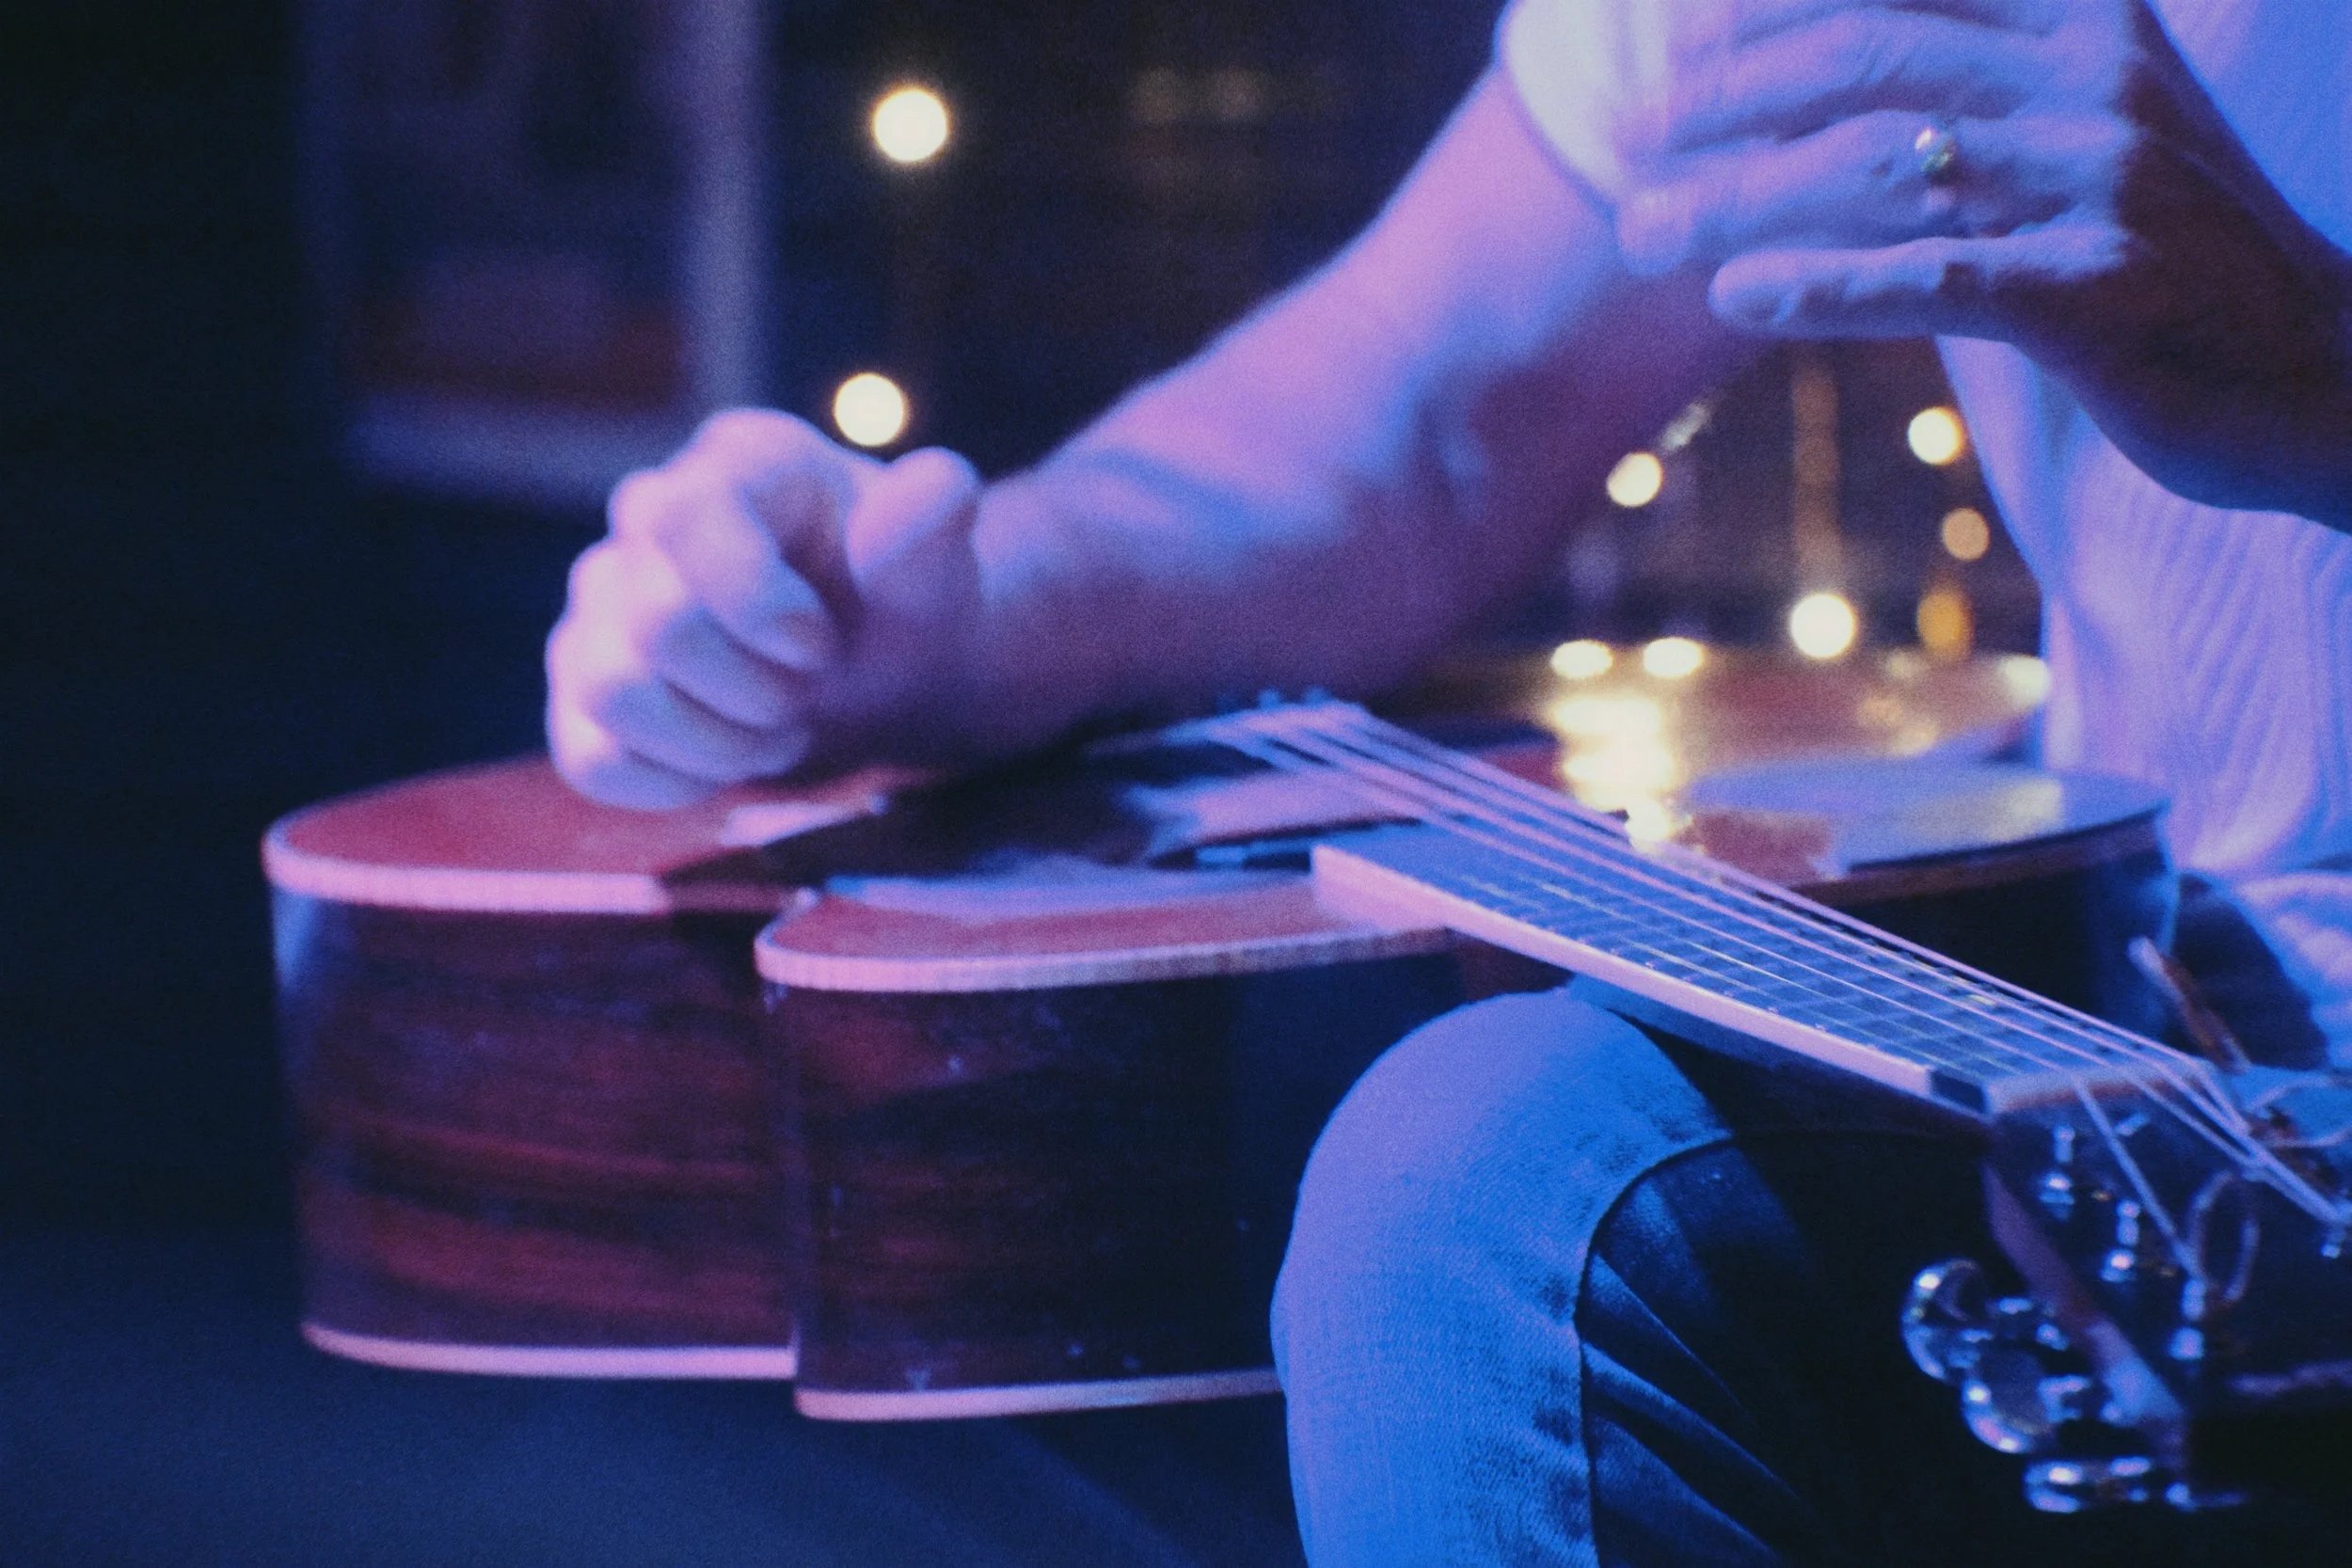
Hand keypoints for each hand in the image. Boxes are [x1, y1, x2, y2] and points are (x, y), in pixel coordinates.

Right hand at [545, 410, 983, 807]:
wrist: (886, 673)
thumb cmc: (902, 607)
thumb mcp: (935, 571)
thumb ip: (932, 529)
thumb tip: (938, 485)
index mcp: (739, 463)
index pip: (686, 521)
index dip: (757, 607)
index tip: (821, 646)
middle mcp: (648, 516)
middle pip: (657, 626)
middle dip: (753, 688)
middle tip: (807, 692)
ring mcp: (603, 601)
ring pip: (612, 692)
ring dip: (713, 741)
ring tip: (774, 729)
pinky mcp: (582, 685)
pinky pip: (590, 757)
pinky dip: (671, 782)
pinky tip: (726, 762)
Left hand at [1615, 0, 2351, 523]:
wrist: (2324, 372)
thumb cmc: (2173, 264)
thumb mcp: (2083, 142)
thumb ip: (1968, 108)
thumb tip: (1806, 115)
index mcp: (2084, 23)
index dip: (1771, 5)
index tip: (1671, 41)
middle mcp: (2092, 78)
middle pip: (1864, 53)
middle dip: (1726, 95)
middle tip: (1631, 141)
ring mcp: (2101, 180)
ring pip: (1875, 163)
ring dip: (1736, 198)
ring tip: (1641, 234)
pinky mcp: (2095, 292)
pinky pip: (1932, 276)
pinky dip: (1822, 285)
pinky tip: (1737, 300)